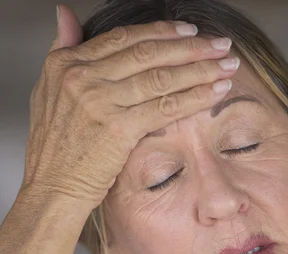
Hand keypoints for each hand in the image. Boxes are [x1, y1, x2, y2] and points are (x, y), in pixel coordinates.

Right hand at [21, 4, 237, 208]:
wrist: (52, 189)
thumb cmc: (53, 151)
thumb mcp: (47, 92)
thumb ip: (62, 50)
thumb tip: (67, 15)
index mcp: (67, 64)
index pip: (124, 38)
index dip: (161, 33)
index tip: (189, 32)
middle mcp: (84, 77)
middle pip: (149, 53)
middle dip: (191, 47)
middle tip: (220, 44)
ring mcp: (101, 101)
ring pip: (162, 77)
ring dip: (201, 69)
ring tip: (227, 65)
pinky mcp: (119, 128)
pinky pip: (166, 107)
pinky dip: (196, 97)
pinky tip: (216, 92)